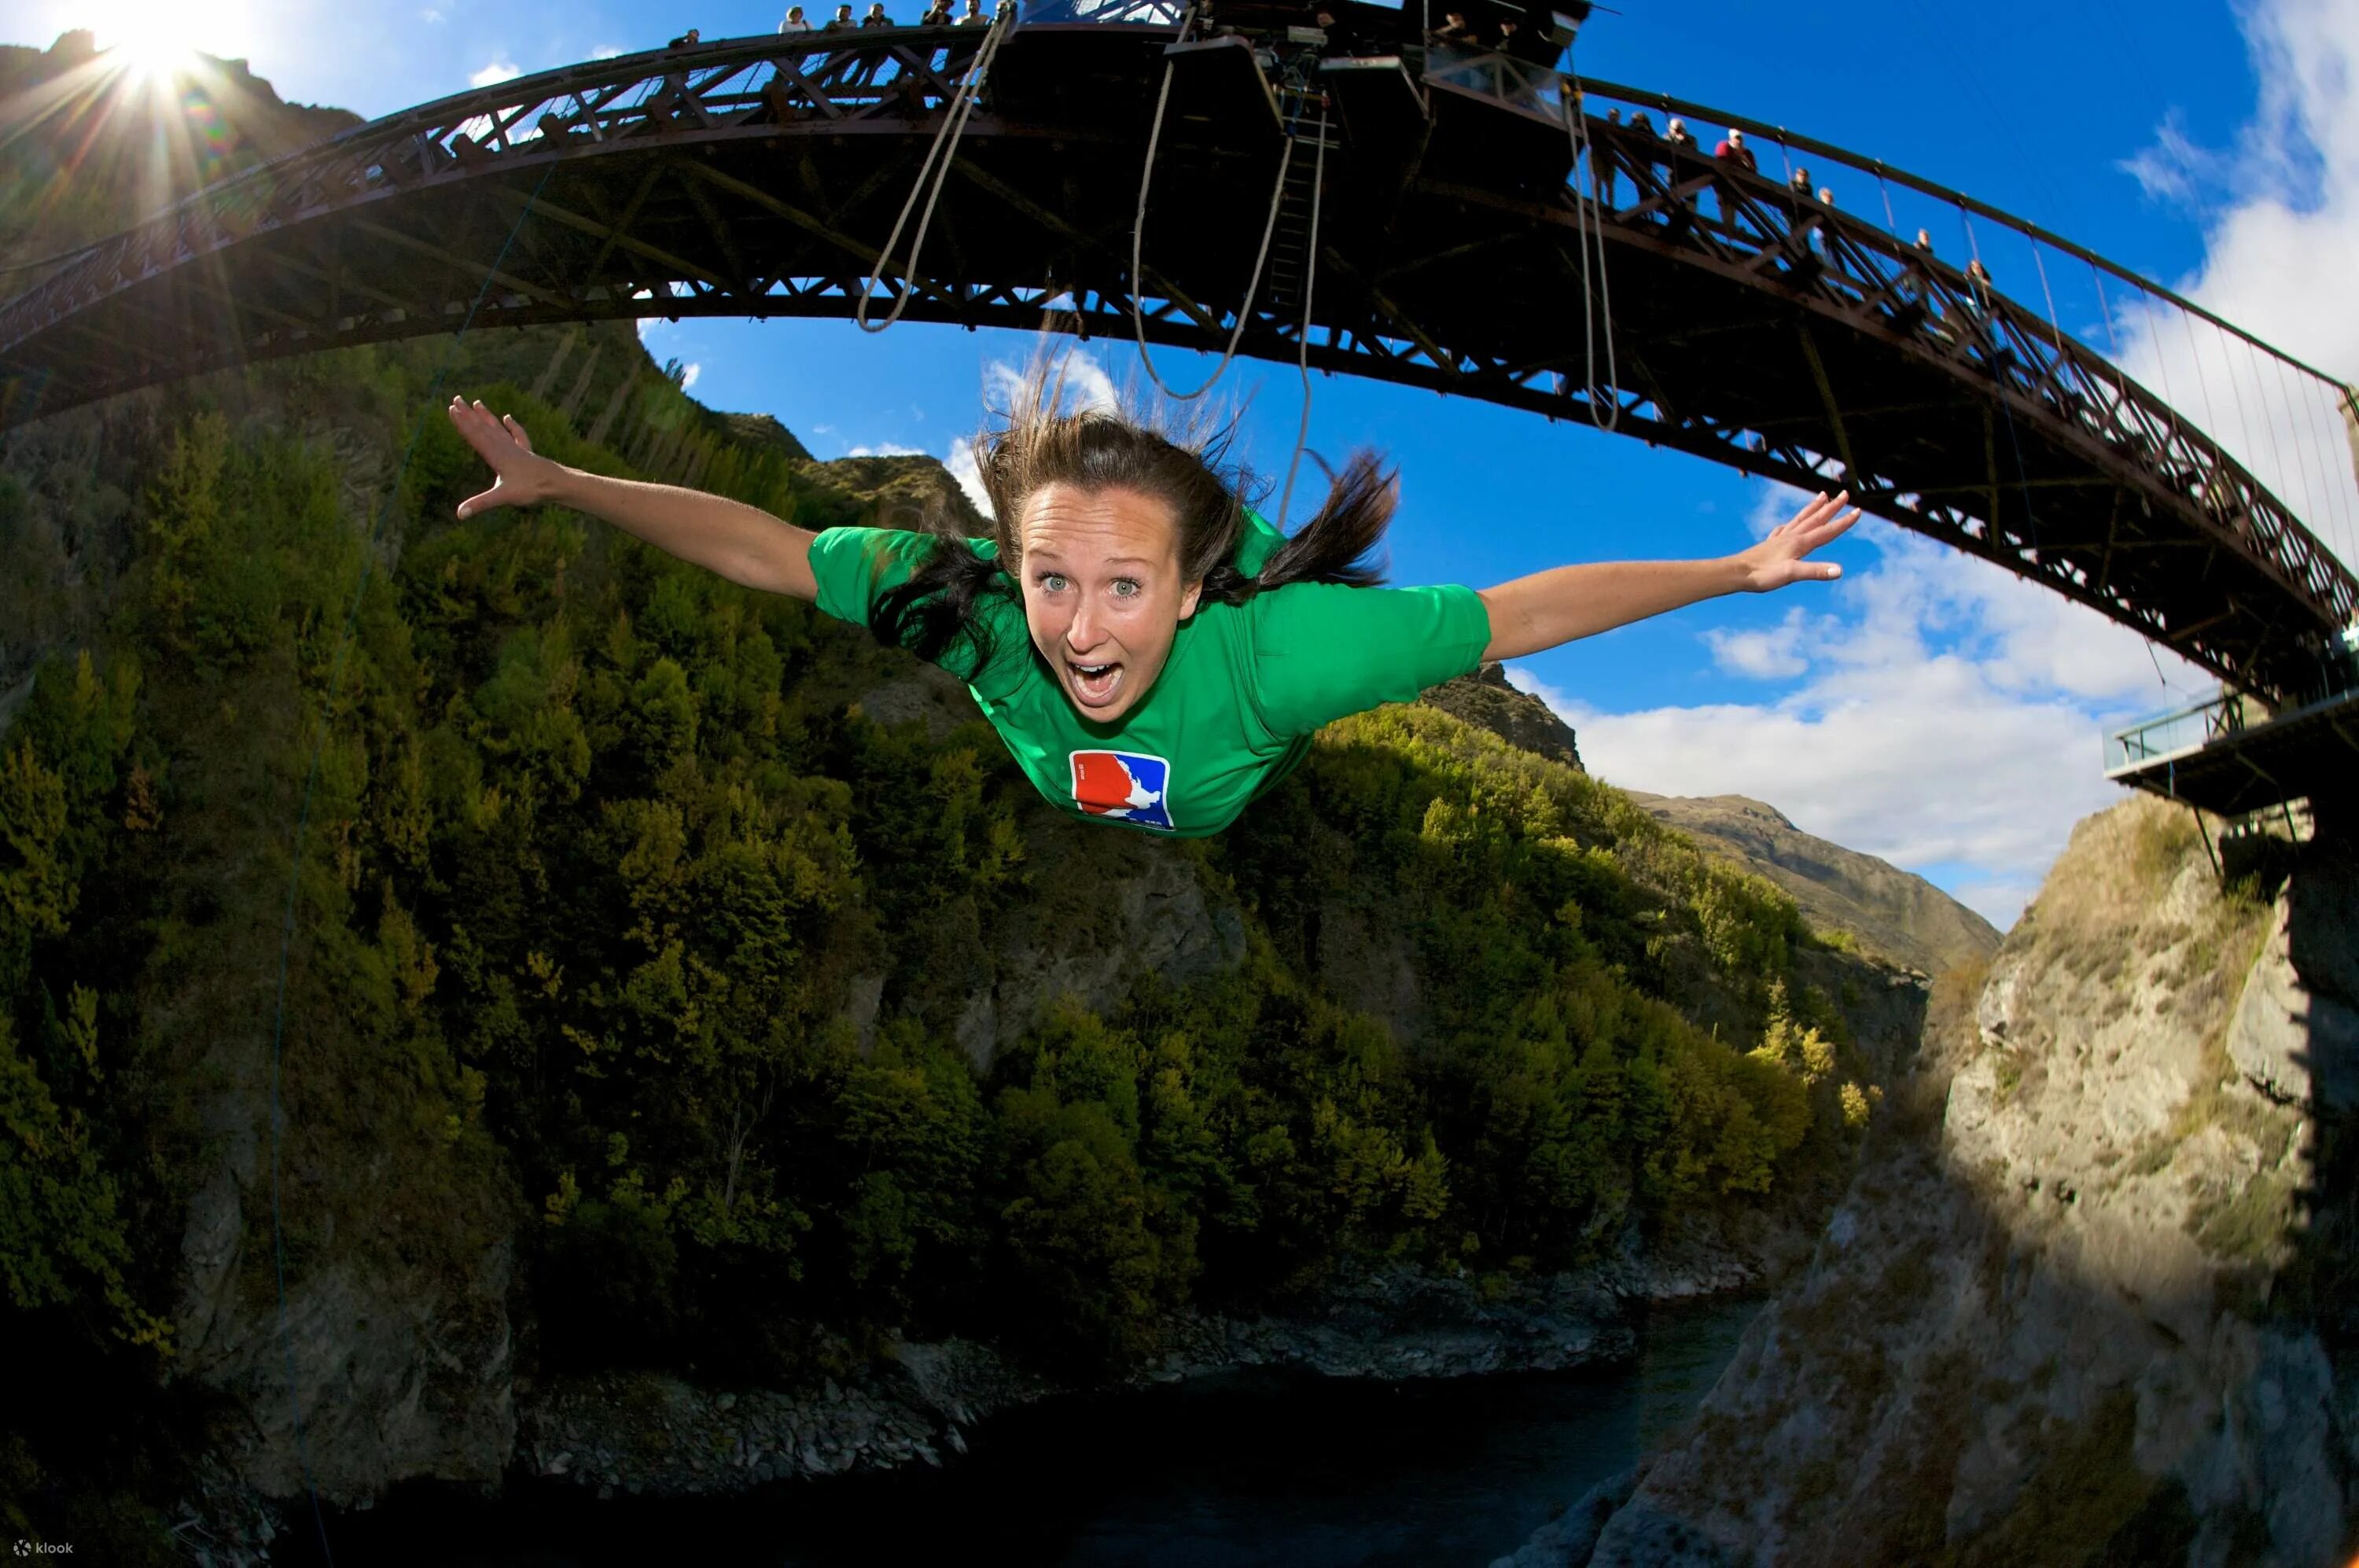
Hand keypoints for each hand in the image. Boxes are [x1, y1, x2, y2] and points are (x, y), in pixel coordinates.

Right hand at [447, 397, 562, 518]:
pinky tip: (508, 418)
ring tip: (477, 403)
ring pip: (498, 429)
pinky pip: (518, 436)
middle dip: (469, 414)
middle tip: (456, 398)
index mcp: (496, 455)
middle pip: (484, 428)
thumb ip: (480, 503)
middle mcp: (505, 448)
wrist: (557, 483)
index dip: (462, 423)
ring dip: (487, 416)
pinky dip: (512, 426)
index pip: (475, 436)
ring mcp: (517, 449)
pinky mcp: (527, 452)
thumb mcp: (503, 497)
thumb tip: (459, 514)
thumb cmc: (531, 489)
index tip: (452, 408)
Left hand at [1733, 489, 1859, 591]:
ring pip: (1801, 519)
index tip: (1858, 511)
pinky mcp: (1769, 544)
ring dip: (1814, 508)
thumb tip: (1839, 570)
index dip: (1844, 522)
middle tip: (1845, 494)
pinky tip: (1787, 525)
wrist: (1735, 573)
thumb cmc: (1762, 575)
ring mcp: (1780, 539)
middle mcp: (1791, 536)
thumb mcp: (1791, 574)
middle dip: (1832, 507)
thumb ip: (1815, 571)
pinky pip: (1783, 529)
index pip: (1827, 530)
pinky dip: (1790, 523)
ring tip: (1822, 496)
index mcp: (1800, 543)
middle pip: (1816, 518)